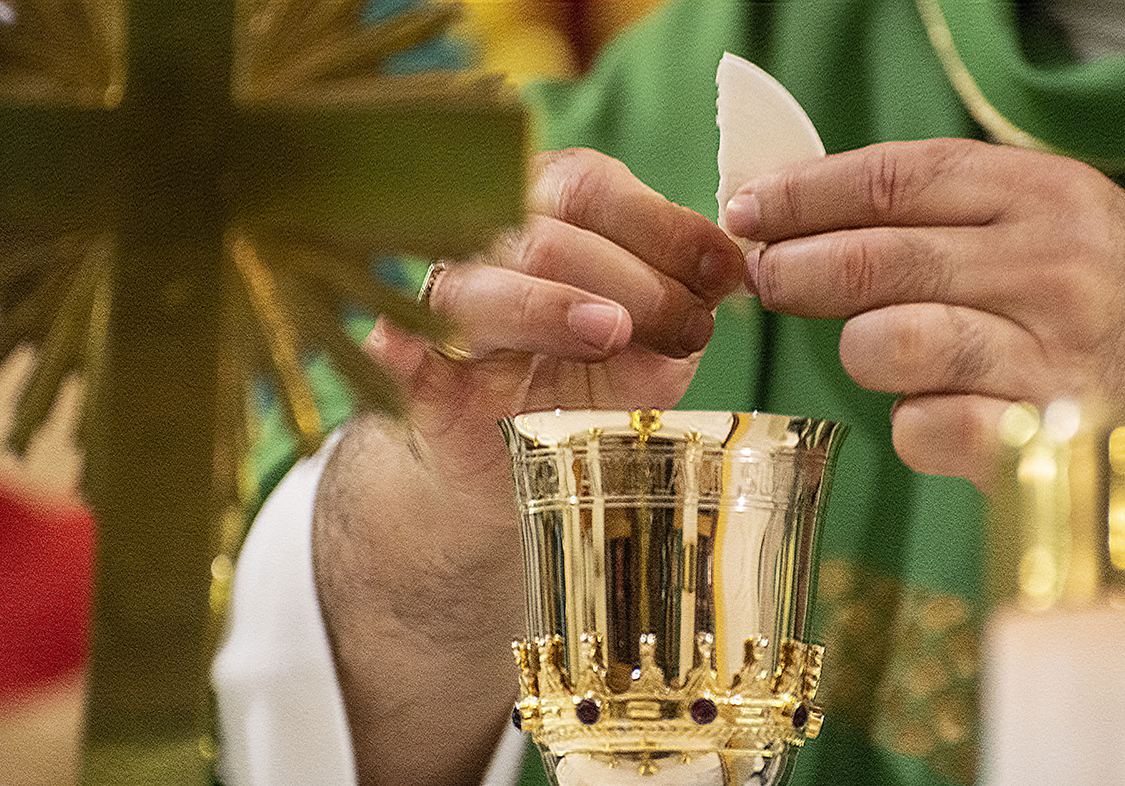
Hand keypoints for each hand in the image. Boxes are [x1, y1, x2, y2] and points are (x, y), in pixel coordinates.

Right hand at [313, 148, 742, 785]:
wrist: (507, 466)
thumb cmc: (585, 385)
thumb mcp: (650, 352)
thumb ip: (679, 319)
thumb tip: (726, 287)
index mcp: (549, 211)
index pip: (597, 189)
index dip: (667, 228)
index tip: (726, 273)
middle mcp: (489, 242)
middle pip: (547, 230)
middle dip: (629, 277)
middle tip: (686, 326)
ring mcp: (445, 306)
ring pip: (479, 283)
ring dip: (548, 304)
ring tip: (608, 332)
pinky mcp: (411, 371)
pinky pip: (397, 347)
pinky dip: (402, 346)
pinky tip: (408, 350)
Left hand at [723, 139, 1124, 488]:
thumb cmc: (1105, 294)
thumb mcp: (1051, 217)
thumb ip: (947, 208)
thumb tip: (800, 212)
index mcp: (1048, 196)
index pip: (899, 179)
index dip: (807, 193)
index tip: (748, 208)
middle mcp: (1054, 269)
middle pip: (881, 258)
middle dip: (798, 267)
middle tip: (764, 277)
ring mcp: (1051, 360)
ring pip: (890, 344)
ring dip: (860, 349)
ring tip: (877, 349)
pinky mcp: (1042, 442)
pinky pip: (922, 429)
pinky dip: (910, 424)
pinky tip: (936, 412)